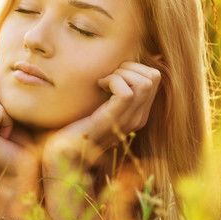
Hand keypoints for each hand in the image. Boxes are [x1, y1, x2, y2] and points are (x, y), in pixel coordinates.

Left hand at [38, 61, 161, 174]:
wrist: (66, 152)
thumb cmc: (77, 126)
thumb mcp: (100, 105)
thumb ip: (111, 90)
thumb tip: (118, 66)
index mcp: (138, 113)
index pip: (154, 78)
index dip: (135, 67)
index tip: (113, 75)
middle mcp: (138, 118)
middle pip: (153, 77)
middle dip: (130, 67)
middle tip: (109, 77)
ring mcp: (128, 121)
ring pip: (144, 83)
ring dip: (121, 74)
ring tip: (104, 82)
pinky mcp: (113, 121)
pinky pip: (126, 93)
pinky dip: (113, 82)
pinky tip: (99, 86)